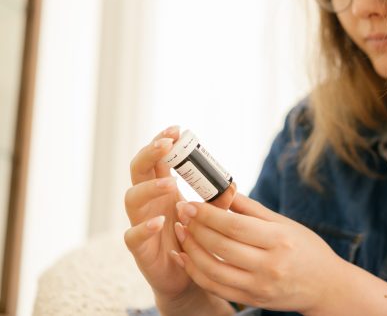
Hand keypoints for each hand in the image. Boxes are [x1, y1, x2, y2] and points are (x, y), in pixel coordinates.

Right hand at [123, 126, 235, 310]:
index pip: (156, 159)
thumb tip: (231, 184)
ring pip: (131, 198)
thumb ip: (218, 202)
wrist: (186, 279)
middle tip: (166, 144)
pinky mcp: (140, 250)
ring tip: (170, 182)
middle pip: (138, 170)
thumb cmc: (195, 241)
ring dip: (150, 187)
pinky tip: (159, 222)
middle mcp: (148, 203)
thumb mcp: (210, 218)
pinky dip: (143, 228)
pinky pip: (132, 236)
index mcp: (163, 190)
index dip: (161, 142)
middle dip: (150, 154)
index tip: (175, 130)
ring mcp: (140, 224)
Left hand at [172, 194, 344, 313]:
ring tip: (181, 231)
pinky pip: (215, 287)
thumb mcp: (285, 224)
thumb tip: (224, 190)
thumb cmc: (307, 249)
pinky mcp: (252, 299)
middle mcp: (270, 265)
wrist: (326, 286)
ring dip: (190, 249)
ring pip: (213, 269)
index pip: (235, 226)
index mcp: (279, 240)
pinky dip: (196, 271)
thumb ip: (252, 209)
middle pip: (221, 245)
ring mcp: (260, 286)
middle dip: (195, 227)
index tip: (191, 202)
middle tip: (181, 211)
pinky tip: (186, 256)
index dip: (208, 214)